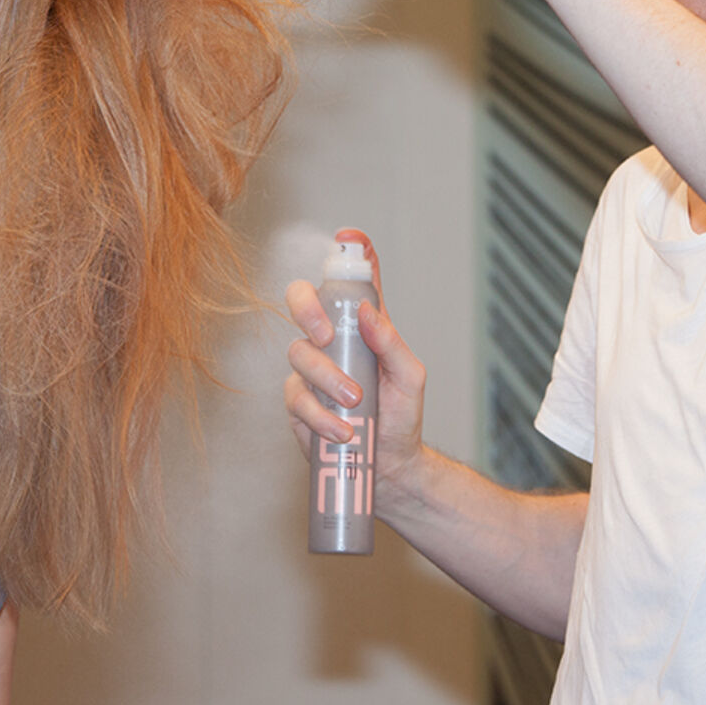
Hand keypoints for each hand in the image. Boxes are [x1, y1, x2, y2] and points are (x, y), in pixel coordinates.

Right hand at [283, 228, 427, 495]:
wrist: (389, 466)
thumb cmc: (401, 416)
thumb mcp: (409, 376)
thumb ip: (391, 342)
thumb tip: (368, 311)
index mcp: (361, 325)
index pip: (351, 281)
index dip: (348, 254)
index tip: (349, 238)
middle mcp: (332, 339)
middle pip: (302, 300)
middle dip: (307, 308)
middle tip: (327, 334)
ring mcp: (311, 368)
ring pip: (298, 353)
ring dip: (327, 378)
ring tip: (355, 403)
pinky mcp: (298, 401)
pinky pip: (296, 397)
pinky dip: (320, 416)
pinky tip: (342, 430)